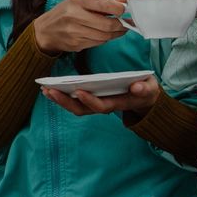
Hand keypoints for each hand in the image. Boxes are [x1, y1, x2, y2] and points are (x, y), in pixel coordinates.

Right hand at [34, 0, 126, 54]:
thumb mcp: (82, 0)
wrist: (46, 30)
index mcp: (78, 1)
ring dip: (116, 33)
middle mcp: (75, 16)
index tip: (125, 9)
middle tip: (127, 23)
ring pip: (104, 36)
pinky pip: (98, 43)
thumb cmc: (66, 12)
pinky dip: (105, 39)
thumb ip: (104, 1)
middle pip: (107, 24)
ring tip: (120, 29)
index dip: (119, 8)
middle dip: (121, 25)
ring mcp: (75, 32)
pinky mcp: (76, 44)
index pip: (104, 4)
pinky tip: (106, 34)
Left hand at [41, 76, 161, 116]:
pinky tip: (51, 88)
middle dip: (65, 101)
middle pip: (82, 109)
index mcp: (118, 103)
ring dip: (60, 100)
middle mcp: (105, 107)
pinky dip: (62, 96)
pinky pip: (75, 102)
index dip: (90, 100)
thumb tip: (137, 87)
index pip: (101, 106)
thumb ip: (145, 88)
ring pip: (76, 107)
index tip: (78, 91)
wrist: (145, 99)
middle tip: (50, 90)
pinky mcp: (92, 101)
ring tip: (46, 89)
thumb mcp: (150, 88)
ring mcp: (96, 105)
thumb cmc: (146, 91)